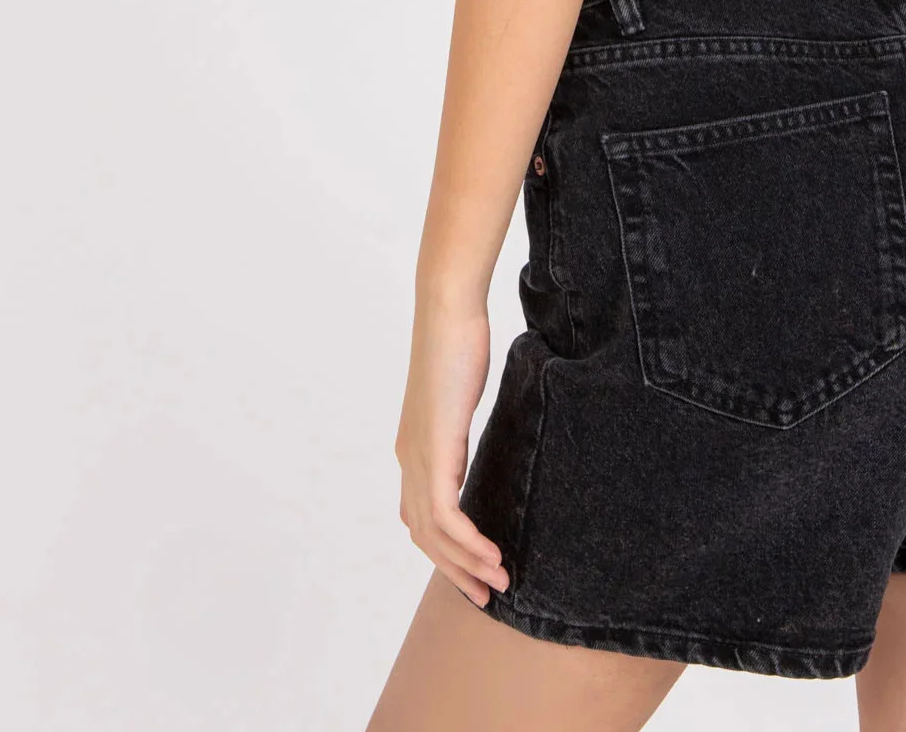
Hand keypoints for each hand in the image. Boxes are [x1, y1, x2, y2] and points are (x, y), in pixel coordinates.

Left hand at [394, 297, 509, 605]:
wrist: (447, 311)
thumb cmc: (459, 339)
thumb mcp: (460, 393)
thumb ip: (462, 422)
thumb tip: (476, 436)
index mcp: (413, 446)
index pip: (421, 516)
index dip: (446, 549)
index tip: (477, 567)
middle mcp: (408, 458)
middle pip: (423, 536)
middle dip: (455, 570)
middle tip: (486, 594)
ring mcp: (416, 457)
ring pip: (432, 535)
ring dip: (464, 565)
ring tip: (498, 582)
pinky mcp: (433, 451)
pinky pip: (445, 516)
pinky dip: (467, 543)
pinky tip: (491, 555)